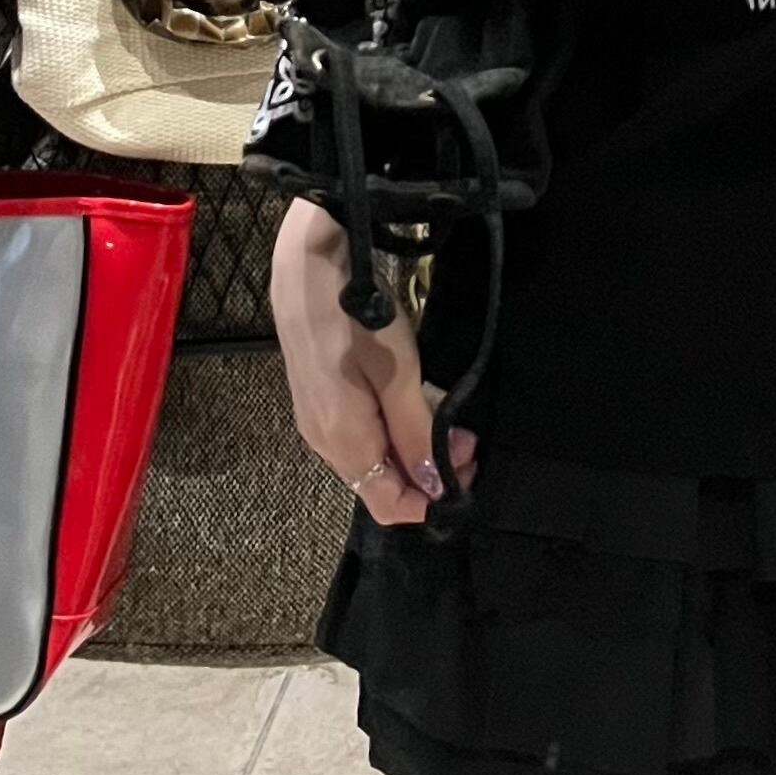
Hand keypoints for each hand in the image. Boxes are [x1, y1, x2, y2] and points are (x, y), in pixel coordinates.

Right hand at [271, 197, 478, 529]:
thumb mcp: (398, 374)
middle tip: (469, 441)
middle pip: (382, 480)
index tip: (467, 473)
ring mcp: (321, 419)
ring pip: (374, 453)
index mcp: (343, 444)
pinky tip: (419, 399)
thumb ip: (416, 430)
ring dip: (415, 444)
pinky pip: (363, 429)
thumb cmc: (355, 320)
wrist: (306, 270)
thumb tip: (434, 486)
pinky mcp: (322, 395)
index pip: (388, 504)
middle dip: (428, 470)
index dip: (430, 501)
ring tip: (454, 420)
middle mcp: (326, 442)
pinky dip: (395, 425)